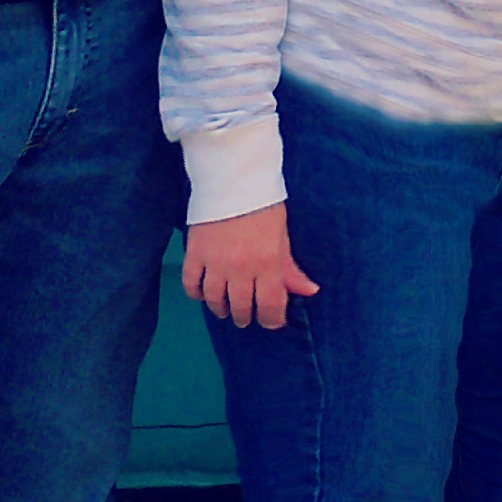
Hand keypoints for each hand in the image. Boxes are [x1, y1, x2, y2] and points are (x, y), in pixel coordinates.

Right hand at [182, 206, 317, 329]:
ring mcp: (215, 262)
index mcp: (268, 262)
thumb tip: (310, 292)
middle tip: (246, 316)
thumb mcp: (282, 237)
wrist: (233, 180)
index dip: (272, 320)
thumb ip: (291, 268)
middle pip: (241, 307)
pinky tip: (204, 293)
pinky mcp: (194, 253)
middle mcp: (241, 267)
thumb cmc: (263, 208)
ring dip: (221, 309)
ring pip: (215, 300)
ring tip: (226, 308)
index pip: (271, 306)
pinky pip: (191, 285)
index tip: (272, 321)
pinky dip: (197, 294)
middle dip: (245, 317)